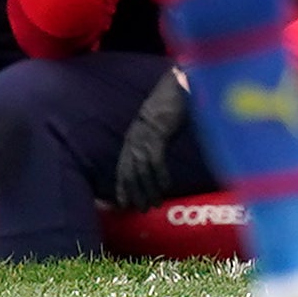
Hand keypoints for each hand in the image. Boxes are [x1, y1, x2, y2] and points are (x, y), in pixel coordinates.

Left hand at [111, 68, 190, 208]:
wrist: (176, 86)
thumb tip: (154, 162)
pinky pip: (156, 161)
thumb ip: (151, 144)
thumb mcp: (154, 128)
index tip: (122, 204)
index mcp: (131, 137)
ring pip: (142, 170)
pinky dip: (161, 176)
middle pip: (129, 172)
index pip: (122, 167)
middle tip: (141, 210)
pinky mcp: (158, 134)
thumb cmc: (169, 106)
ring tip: (154, 204)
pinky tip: (166, 188)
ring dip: (148, 189)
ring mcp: (144, 136)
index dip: (121, 186)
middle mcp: (133, 138)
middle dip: (133, 193)